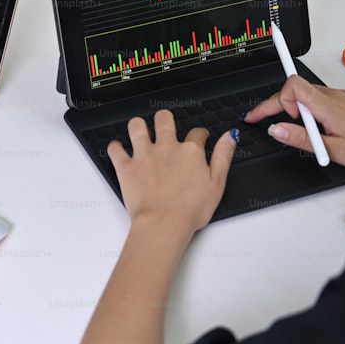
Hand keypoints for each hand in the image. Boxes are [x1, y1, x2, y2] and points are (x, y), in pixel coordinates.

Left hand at [108, 110, 236, 234]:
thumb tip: (229, 137)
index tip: (199, 138)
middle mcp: (166, 148)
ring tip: (140, 131)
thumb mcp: (217, 183)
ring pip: (137, 126)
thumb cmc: (191, 210)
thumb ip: (223, 156)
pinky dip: (115, 147)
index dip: (200, 134)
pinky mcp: (126, 167)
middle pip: (164, 119)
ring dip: (138, 126)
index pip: (197, 133)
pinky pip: (115, 149)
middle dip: (165, 119)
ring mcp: (144, 155)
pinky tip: (119, 149)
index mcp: (190, 151)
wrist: (164, 223)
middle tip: (164, 126)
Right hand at [244, 75, 344, 172]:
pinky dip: (304, 108)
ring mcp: (339, 96)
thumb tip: (275, 130)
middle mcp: (333, 95)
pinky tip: (306, 124)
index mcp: (328, 106)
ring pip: (304, 94)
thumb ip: (301, 138)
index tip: (265, 117)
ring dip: (290, 108)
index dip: (276, 100)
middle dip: (273, 104)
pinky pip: (316, 98)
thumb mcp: (333, 150)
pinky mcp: (344, 100)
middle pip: (293, 89)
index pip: (293, 86)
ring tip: (288, 128)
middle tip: (257, 119)